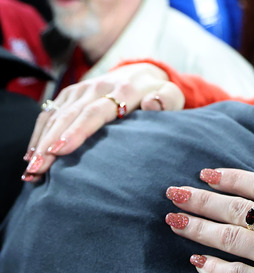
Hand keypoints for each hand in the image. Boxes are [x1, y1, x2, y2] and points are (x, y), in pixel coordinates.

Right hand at [23, 63, 184, 181]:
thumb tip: (151, 103)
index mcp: (122, 90)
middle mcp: (97, 87)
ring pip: (54, 115)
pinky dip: (38, 133)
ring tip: (31, 169)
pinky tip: (32, 155)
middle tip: (37, 170)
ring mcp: (80, 89)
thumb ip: (167, 99)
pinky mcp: (70, 93)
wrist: (141, 73)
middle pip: (68, 116)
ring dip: (39, 142)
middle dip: (49, 143)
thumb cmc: (160, 93)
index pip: (95, 112)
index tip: (60, 150)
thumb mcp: (172, 95)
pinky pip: (49, 112)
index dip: (77, 131)